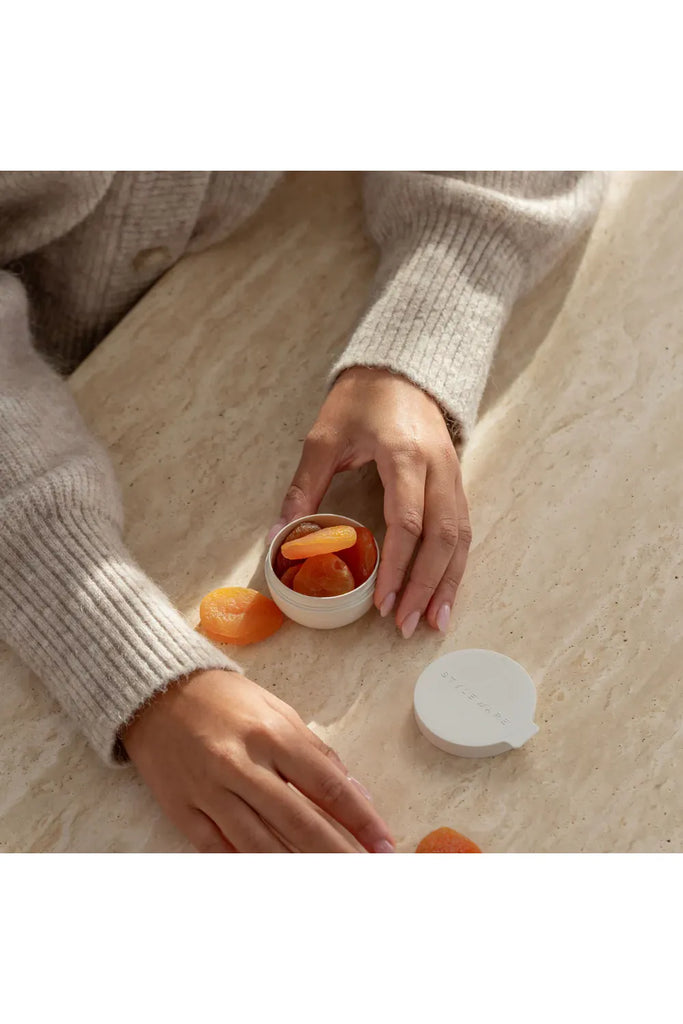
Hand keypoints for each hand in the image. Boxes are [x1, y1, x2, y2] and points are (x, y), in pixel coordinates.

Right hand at [121, 669, 393, 852]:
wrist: (156, 691)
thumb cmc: (226, 699)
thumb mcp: (278, 711)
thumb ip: (317, 753)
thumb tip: (357, 794)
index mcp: (270, 734)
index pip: (327, 785)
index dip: (361, 819)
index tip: (384, 844)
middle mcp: (240, 764)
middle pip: (298, 822)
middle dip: (338, 854)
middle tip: (367, 875)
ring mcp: (208, 790)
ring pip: (260, 844)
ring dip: (298, 869)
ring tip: (329, 885)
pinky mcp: (182, 809)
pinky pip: (219, 850)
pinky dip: (248, 866)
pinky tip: (276, 877)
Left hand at [275, 366, 471, 637]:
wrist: (400, 369)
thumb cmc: (361, 399)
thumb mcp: (324, 438)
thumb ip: (304, 487)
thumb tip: (278, 537)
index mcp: (404, 454)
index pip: (408, 521)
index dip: (397, 566)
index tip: (381, 602)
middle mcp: (438, 467)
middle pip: (443, 537)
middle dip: (425, 585)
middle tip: (404, 625)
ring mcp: (453, 474)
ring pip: (461, 537)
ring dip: (448, 582)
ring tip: (433, 622)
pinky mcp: (456, 481)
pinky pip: (463, 529)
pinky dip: (455, 565)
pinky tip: (444, 593)